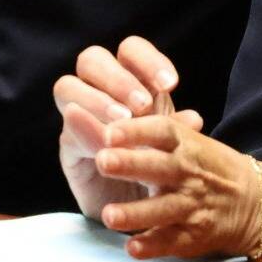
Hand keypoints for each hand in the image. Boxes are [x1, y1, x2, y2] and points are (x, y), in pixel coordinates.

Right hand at [55, 36, 203, 222]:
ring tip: (123, 121)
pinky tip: (103, 143)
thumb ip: (177, 130)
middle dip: (118, 79)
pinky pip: (67, 128)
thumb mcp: (170, 146)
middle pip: (92, 59)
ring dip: (97, 100)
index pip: (130, 50)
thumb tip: (194, 119)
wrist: (137, 210)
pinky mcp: (68, 144)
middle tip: (142, 105)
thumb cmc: (157, 166)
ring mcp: (78, 114)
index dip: (147, 60)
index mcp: (130, 81)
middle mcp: (99, 90)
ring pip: (68, 86)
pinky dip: (85, 130)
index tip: (170, 85)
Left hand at [90, 111, 261, 259]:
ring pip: (163, 209)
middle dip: (131, 164)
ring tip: (109, 215)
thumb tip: (108, 109)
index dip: (136, 130)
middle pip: (159, 167)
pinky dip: (152, 246)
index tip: (108, 130)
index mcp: (186, 143)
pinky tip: (132, 248)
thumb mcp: (188, 139)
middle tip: (101, 161)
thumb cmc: (206, 164)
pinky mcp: (195, 235)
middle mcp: (189, 172)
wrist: (252, 200)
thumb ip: (152, 128)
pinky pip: (172, 241)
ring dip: (136, 213)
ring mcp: (193, 205)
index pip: (161, 131)